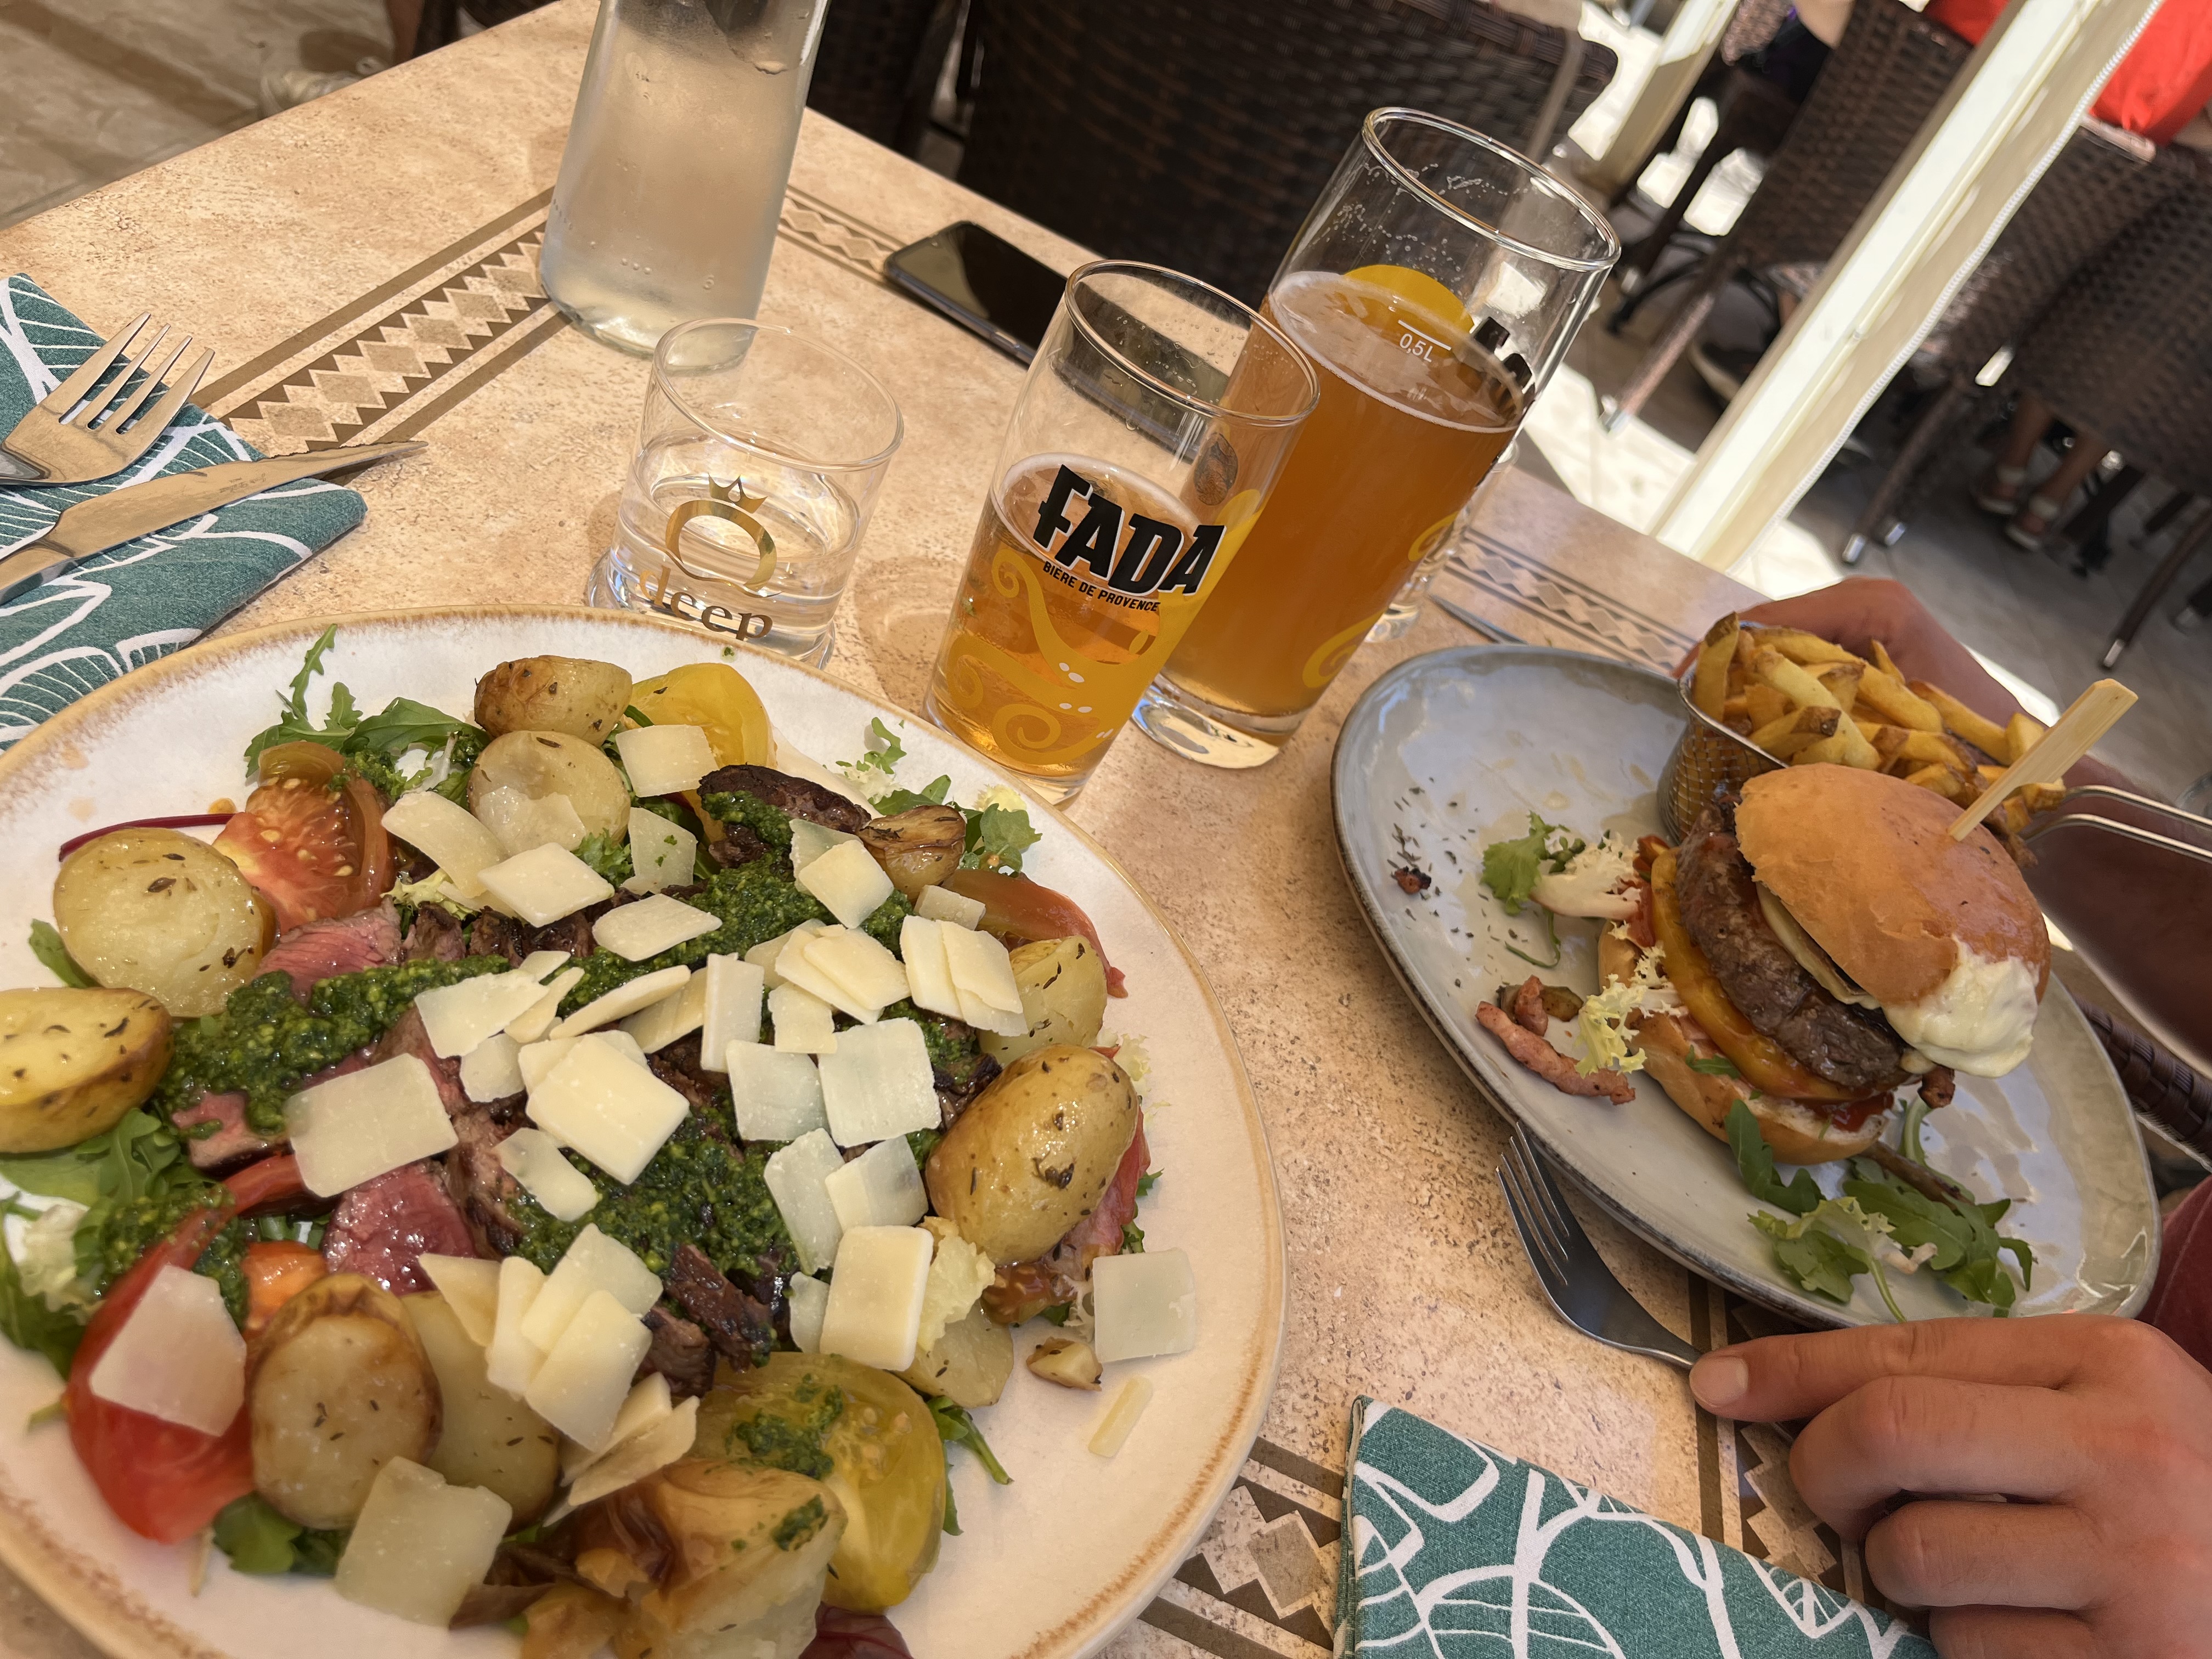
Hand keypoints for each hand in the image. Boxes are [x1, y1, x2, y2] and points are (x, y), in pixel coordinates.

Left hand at [1691, 1316, 2211, 1655]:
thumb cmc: (2178, 1498)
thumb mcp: (2093, 1412)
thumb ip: (1965, 1395)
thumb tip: (1763, 1389)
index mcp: (2110, 1364)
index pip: (1903, 1352)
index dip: (1794, 1373)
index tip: (1719, 1386)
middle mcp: (2125, 1454)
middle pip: (1887, 1435)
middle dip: (1827, 1471)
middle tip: (1843, 1503)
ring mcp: (2134, 1568)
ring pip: (1914, 1557)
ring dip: (1905, 1575)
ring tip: (1974, 1571)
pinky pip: (1971, 1647)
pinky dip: (1970, 1642)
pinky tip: (2032, 1628)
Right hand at [1716, 578, 2130, 792]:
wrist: (2035, 770)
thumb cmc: (1974, 745)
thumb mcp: (1887, 722)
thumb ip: (1817, 716)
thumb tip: (1740, 736)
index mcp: (1870, 606)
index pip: (1769, 620)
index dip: (1717, 653)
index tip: (1681, 685)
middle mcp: (1866, 603)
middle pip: (1771, 630)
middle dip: (1728, 669)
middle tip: (1693, 712)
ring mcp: (1870, 624)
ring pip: (1786, 648)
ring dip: (1750, 684)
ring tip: (1716, 722)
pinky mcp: (1872, 649)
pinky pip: (1809, 663)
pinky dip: (1779, 692)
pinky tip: (1759, 725)